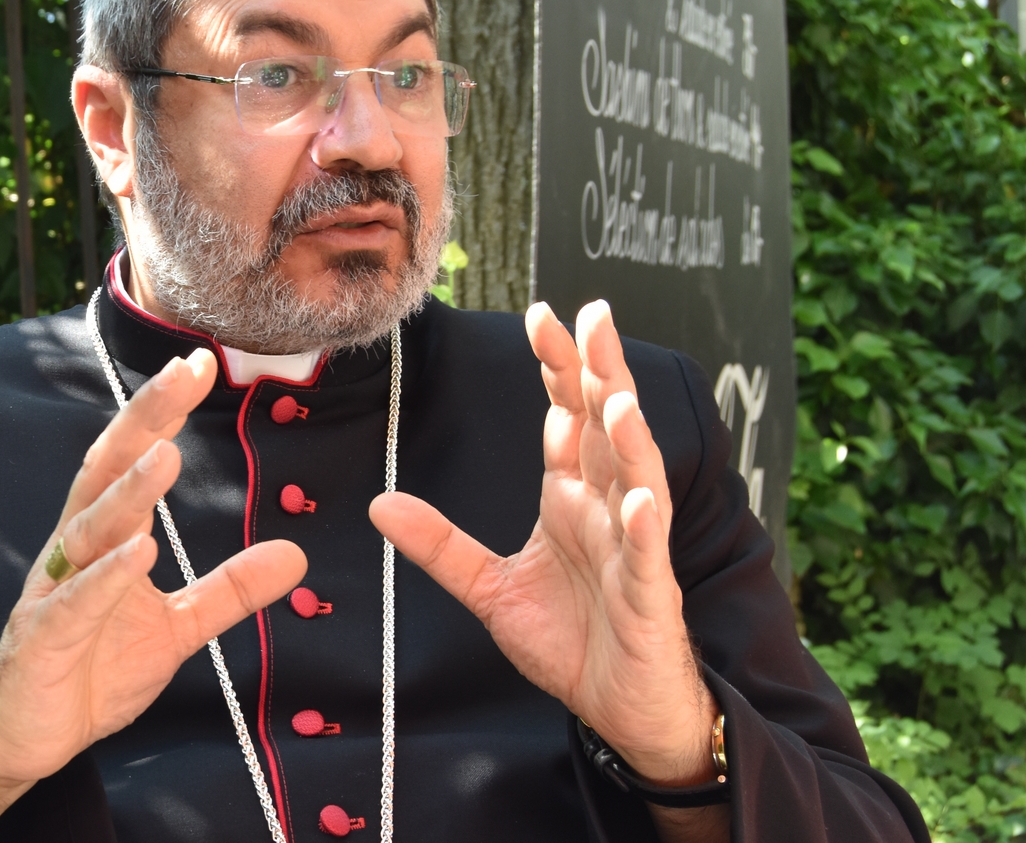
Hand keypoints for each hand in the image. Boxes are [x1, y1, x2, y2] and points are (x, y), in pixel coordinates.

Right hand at [0, 349, 306, 824]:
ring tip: (166, 454)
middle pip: (106, 472)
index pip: (132, 460)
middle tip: (183, 371)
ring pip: (89, 530)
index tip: (200, 361)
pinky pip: (73, 604)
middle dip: (144, 419)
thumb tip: (296, 555)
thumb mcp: (176, 629)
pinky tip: (138, 552)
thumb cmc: (91, 669)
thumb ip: (229, 590)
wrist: (27, 739)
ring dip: (128, 492)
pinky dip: (104, 578)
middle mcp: (74, 552)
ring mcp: (53, 594)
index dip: (162, 410)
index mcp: (103, 539)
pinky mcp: (42, 642)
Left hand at [369, 301, 716, 787]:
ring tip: (615, 394)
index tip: (540, 315)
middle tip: (593, 316)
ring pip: (636, 478)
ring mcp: (632, 550)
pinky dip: (644, 526)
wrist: (619, 709)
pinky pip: (646, 557)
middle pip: (606, 427)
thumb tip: (377, 505)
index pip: (566, 418)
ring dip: (629, 435)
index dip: (556, 368)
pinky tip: (639, 499)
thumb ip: (440, 545)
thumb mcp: (489, 589)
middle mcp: (607, 509)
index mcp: (572, 498)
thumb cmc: (570, 640)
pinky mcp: (648, 597)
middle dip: (600, 372)